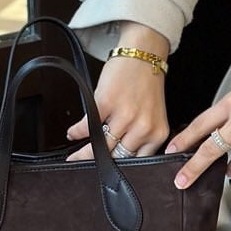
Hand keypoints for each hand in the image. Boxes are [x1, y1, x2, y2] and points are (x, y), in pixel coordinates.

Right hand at [67, 23, 169, 160]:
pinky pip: (87, 126)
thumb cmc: (147, 84)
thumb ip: (140, 137)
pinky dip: (77, 131)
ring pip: (100, 145)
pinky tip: (72, 133)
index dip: (119, 171)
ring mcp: (125, 116)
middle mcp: (143, 127)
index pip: (136, 161)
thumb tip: (118, 156)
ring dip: (82, 152)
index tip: (106, 176)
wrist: (144, 54)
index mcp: (157, 133)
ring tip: (73, 156)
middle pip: (115, 157)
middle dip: (98, 164)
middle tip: (83, 169)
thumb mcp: (152, 115)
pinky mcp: (107, 103)